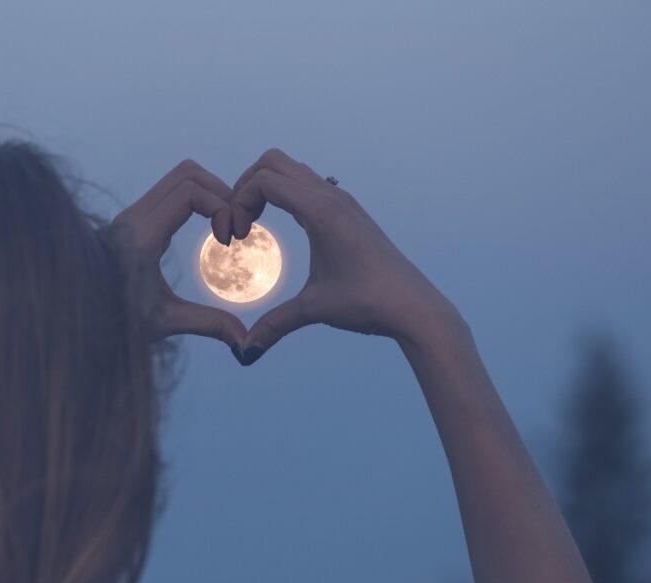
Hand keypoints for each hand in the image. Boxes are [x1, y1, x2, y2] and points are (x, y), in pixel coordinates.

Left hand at [107, 160, 246, 345]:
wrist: (76, 314)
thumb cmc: (114, 321)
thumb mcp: (165, 322)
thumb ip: (208, 324)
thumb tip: (245, 342)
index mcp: (141, 238)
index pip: (190, 192)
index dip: (221, 207)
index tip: (229, 240)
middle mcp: (132, 218)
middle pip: (188, 174)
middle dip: (220, 193)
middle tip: (234, 227)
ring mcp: (130, 215)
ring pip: (178, 177)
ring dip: (209, 193)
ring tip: (223, 226)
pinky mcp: (132, 219)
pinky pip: (170, 191)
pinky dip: (196, 199)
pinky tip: (206, 228)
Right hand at [230, 148, 465, 363]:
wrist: (414, 306)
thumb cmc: (369, 302)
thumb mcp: (314, 309)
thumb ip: (275, 324)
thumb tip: (246, 352)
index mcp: (320, 210)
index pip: (264, 181)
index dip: (238, 202)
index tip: (236, 236)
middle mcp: (331, 196)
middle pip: (273, 162)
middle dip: (246, 186)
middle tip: (238, 221)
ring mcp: (342, 200)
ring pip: (292, 169)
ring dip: (266, 187)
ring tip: (255, 222)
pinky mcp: (349, 211)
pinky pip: (308, 184)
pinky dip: (286, 194)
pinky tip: (285, 226)